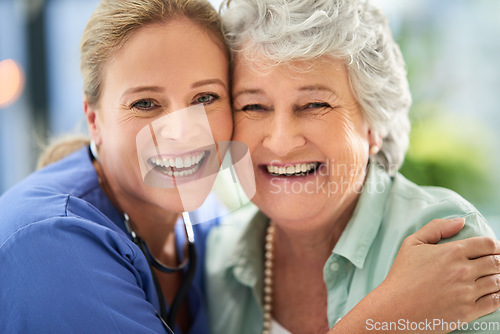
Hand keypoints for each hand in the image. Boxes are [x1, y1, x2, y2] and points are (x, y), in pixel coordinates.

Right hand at [329, 218, 499, 333]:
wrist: (395, 308)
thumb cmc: (401, 275)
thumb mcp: (412, 244)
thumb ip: (436, 228)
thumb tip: (460, 222)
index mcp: (451, 252)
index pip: (487, 244)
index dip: (495, 245)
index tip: (495, 248)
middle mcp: (463, 271)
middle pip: (496, 262)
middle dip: (498, 261)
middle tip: (495, 263)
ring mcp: (467, 292)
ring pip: (497, 282)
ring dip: (498, 278)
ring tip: (493, 277)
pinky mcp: (467, 312)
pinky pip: (494, 302)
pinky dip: (498, 296)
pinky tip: (494, 293)